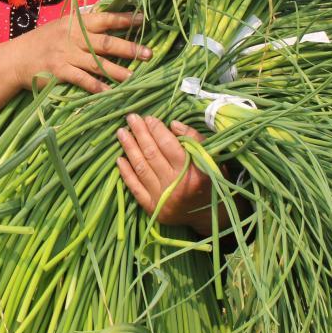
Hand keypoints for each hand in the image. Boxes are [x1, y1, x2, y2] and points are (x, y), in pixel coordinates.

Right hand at [10, 11, 150, 93]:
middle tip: (148, 54)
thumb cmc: (43, 41)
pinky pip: (82, 80)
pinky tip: (109, 91)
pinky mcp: (59, 72)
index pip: (105, 19)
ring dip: (117, 71)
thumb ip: (84, 23)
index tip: (143, 20)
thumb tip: (108, 13)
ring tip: (135, 77)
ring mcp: (66, 55)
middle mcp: (73, 37)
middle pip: (105, 42)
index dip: (124, 19)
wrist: (16, 58)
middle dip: (128, 48)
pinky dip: (96, 86)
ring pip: (97, 63)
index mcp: (76, 23)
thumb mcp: (62, 26)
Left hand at [116, 115, 221, 235]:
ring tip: (121, 133)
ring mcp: (163, 199)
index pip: (169, 145)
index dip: (156, 130)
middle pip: (152, 154)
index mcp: (194, 172)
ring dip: (129, 148)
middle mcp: (177, 186)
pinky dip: (126, 173)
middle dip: (139, 133)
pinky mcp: (153, 209)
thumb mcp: (212, 158)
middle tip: (131, 118)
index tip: (148, 117)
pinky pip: (135, 188)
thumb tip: (172, 124)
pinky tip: (120, 159)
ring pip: (141, 168)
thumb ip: (194, 139)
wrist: (210, 215)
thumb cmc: (212, 180)